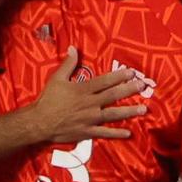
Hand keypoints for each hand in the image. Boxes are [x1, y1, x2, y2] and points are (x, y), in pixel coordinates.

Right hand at [21, 48, 147, 144]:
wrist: (39, 123)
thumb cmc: (47, 100)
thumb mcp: (56, 79)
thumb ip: (68, 64)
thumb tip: (73, 48)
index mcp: (83, 90)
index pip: (105, 81)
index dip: (119, 77)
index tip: (132, 73)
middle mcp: (90, 104)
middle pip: (113, 96)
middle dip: (129, 91)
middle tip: (142, 87)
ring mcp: (90, 119)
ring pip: (113, 114)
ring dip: (129, 112)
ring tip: (143, 109)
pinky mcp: (87, 132)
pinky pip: (104, 133)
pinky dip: (116, 133)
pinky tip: (128, 132)